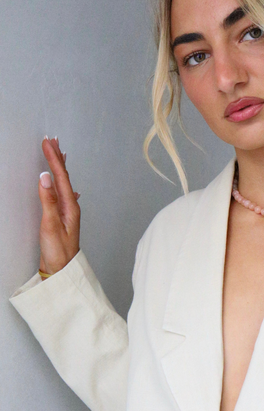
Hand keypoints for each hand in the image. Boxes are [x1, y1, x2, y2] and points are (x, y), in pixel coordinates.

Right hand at [38, 137, 80, 276]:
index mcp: (69, 206)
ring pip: (63, 183)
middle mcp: (71, 207)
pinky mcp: (62, 217)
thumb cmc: (58, 252)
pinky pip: (61, 192)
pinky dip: (59, 181)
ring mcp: (67, 212)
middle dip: (57, 157)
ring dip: (59, 167)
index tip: (47, 143)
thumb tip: (45, 178)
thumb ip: (48, 201)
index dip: (53, 159)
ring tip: (57, 153)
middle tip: (52, 140)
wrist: (62, 271)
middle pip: (63, 177)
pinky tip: (62, 182)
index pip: (60, 177)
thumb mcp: (50, 225)